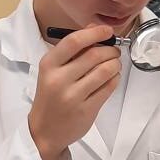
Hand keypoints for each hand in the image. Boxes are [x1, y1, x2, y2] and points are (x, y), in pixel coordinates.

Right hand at [28, 25, 120, 159]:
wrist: (44, 131)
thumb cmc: (50, 97)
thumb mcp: (52, 71)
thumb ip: (72, 51)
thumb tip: (95, 29)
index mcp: (49, 65)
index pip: (74, 42)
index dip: (95, 33)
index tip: (107, 31)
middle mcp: (60, 80)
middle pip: (94, 55)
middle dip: (110, 50)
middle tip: (114, 51)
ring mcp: (73, 96)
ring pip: (105, 71)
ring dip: (115, 64)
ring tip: (114, 64)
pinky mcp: (87, 110)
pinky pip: (108, 88)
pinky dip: (115, 78)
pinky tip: (112, 77)